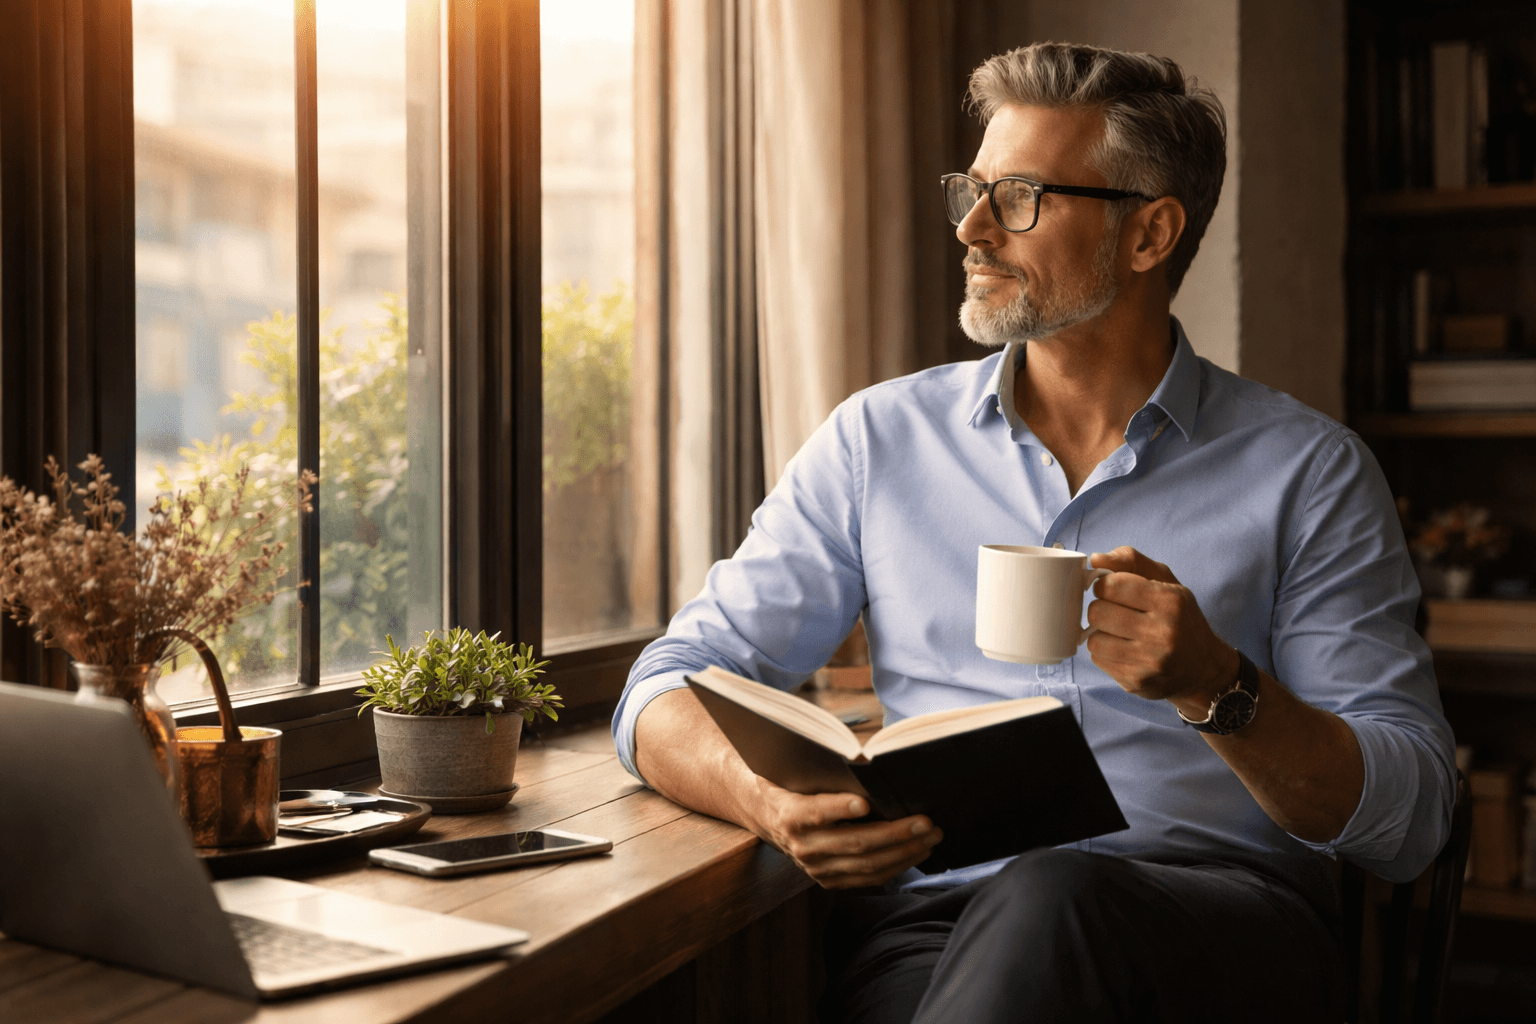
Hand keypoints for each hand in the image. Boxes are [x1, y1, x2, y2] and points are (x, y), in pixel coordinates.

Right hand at [745, 776, 941, 889]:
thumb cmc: (792, 784)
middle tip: (926, 821)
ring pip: (867, 865)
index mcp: (789, 814)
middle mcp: (802, 846)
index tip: (865, 802)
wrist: (768, 817)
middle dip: (895, 833)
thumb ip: (823, 768)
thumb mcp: (796, 770)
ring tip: (932, 836)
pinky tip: (918, 850)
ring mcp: (816, 868)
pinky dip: (897, 865)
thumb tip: (867, 760)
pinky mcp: (830, 880)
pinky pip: (869, 878)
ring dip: (904, 851)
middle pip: (854, 843)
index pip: (814, 812)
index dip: (838, 808)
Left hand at [1085, 546, 1238, 712]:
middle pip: (1097, 612)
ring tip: (1119, 633)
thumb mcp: (1165, 580)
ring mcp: (1149, 661)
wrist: (1203, 668)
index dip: (1105, 585)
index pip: (1111, 585)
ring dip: (1101, 633)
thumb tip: (1095, 559)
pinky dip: (1105, 652)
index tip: (1113, 590)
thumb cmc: (1179, 618)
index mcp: (1170, 602)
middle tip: (1115, 612)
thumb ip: (1130, 560)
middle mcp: (1162, 633)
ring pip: (1093, 640)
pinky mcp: (1136, 682)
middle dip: (1101, 609)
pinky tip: (1124, 650)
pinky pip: (1098, 660)